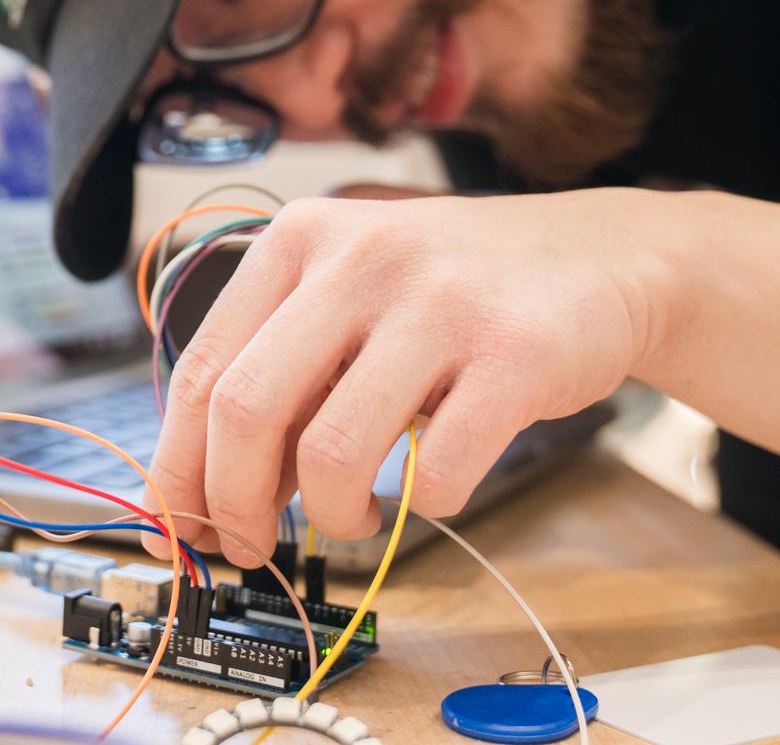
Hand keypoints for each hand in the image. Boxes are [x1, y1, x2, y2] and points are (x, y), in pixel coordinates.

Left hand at [142, 189, 661, 565]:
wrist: (600, 257)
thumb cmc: (456, 289)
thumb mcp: (351, 291)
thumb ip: (284, 365)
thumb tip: (209, 487)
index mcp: (303, 237)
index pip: (205, 369)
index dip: (180, 466)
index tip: (181, 526)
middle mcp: (361, 257)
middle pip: (246, 413)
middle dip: (233, 505)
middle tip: (251, 542)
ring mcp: (439, 302)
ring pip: (331, 453)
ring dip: (330, 515)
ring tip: (352, 514)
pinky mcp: (512, 354)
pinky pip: (436, 473)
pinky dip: (423, 506)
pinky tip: (432, 485)